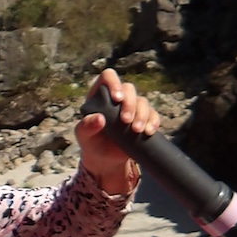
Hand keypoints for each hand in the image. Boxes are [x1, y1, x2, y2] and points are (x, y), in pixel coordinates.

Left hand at [75, 69, 161, 194]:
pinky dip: (153, 122)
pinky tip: (149, 131)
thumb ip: (86, 127)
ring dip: (142, 114)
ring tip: (136, 130)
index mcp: (100, 95)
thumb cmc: (92, 143)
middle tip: (126, 121)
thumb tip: (99, 119)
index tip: (117, 98)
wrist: (106, 159)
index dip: (114, 83)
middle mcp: (118, 98)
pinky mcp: (143, 119)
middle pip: (129, 88)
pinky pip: (153, 115)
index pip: (108, 76)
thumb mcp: (84, 137)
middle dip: (130, 104)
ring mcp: (132, 108)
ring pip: (143, 101)